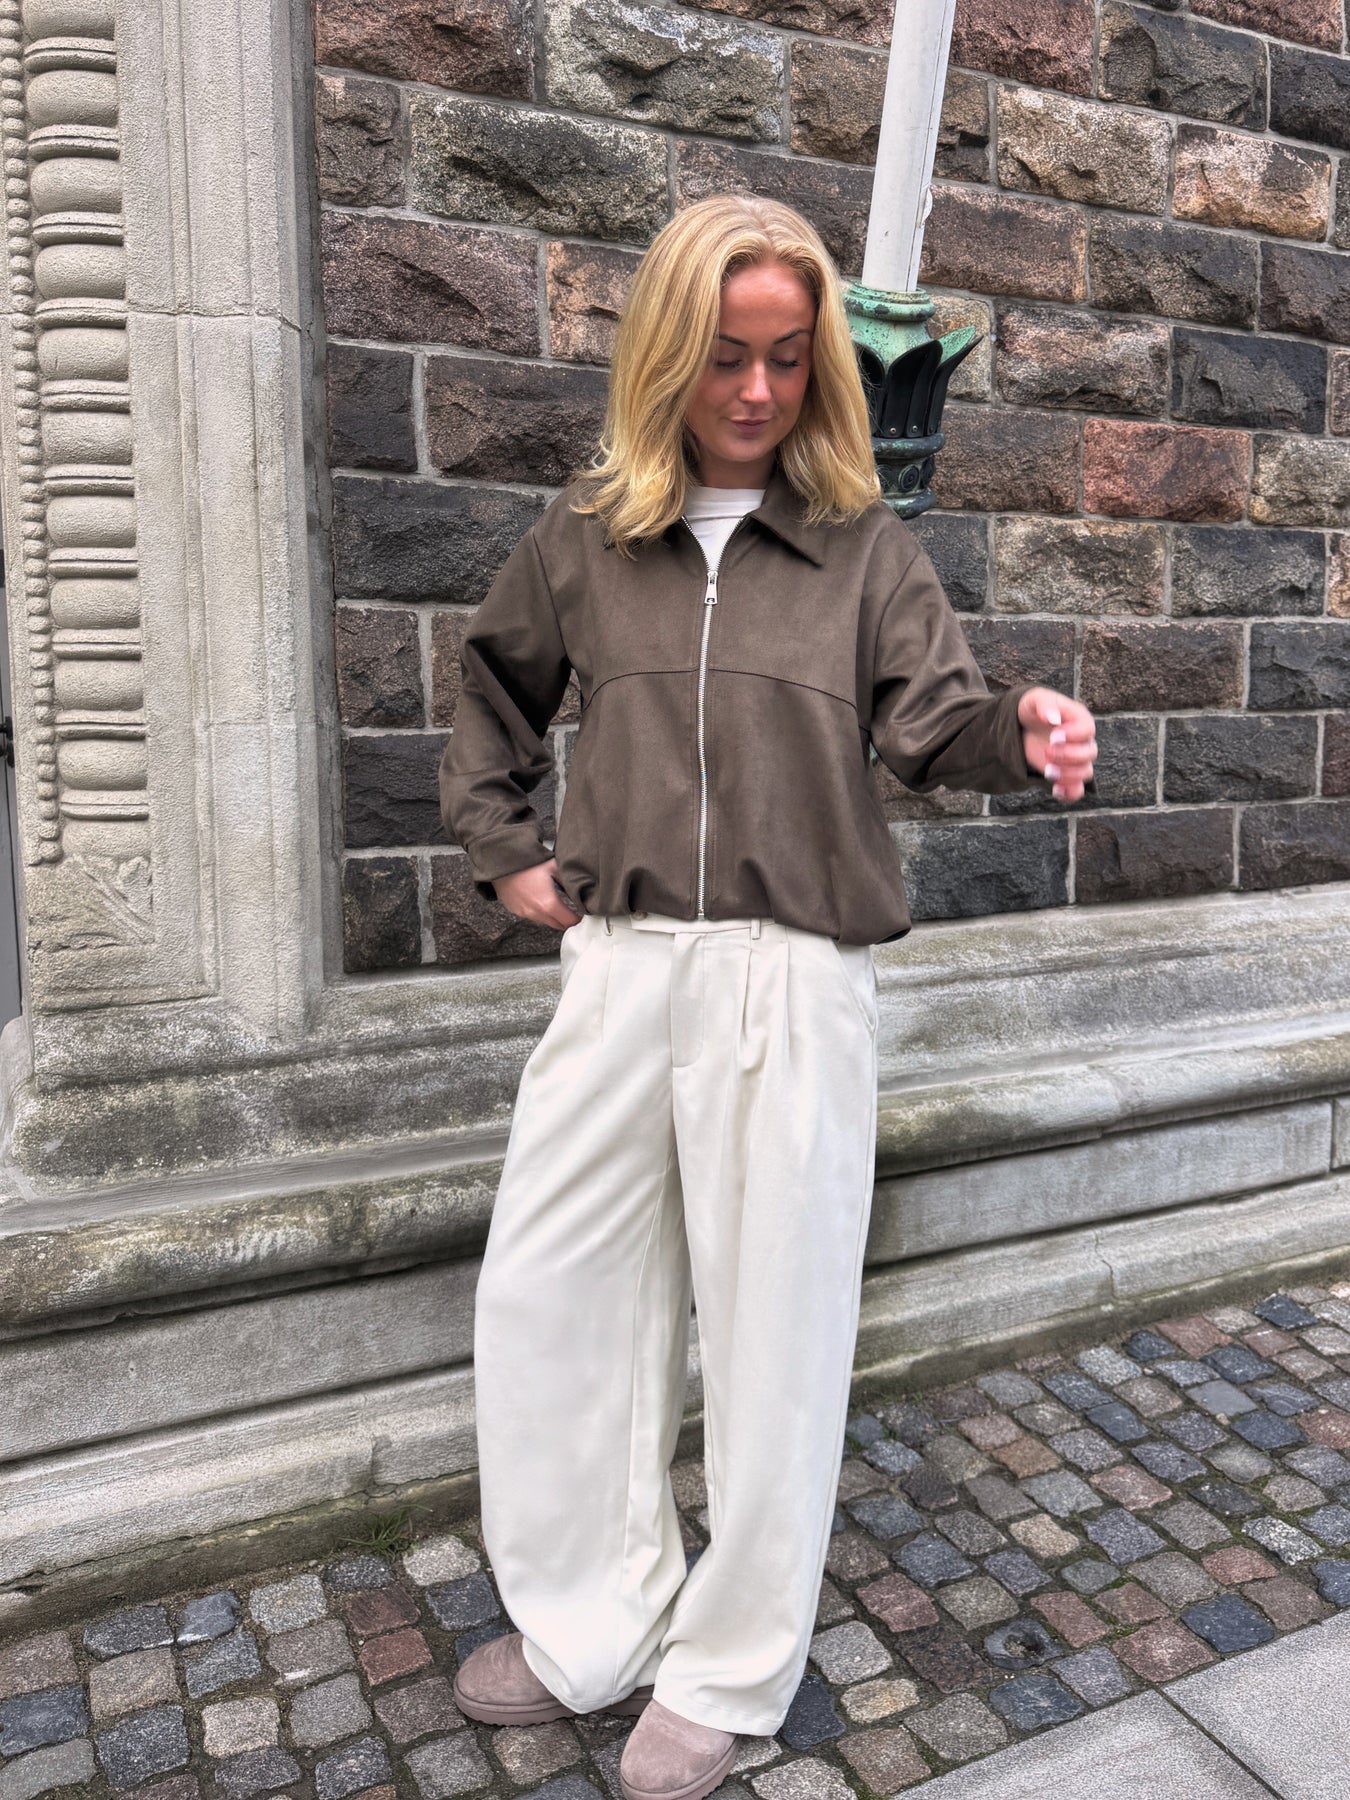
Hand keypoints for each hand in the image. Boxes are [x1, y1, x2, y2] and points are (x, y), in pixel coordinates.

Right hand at [493, 857, 583, 929]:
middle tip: (571, 911)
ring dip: (551, 916)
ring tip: (554, 903)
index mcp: (549, 904)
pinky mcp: (515, 911)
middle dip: (566, 920)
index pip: (569, 922)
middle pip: (558, 925)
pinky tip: (538, 899)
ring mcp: (524, 913)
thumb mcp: (554, 867)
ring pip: (544, 922)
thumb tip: (580, 892)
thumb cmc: (528, 862)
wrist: (502, 861)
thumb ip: (569, 882)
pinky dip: (538, 912)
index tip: (582, 915)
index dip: (578, 920)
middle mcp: (536, 913)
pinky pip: (531, 916)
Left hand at [1017, 688, 1096, 802]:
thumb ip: (1044, 704)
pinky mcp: (1065, 775)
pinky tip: (1055, 790)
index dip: (1073, 735)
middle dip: (1068, 756)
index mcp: (1079, 719)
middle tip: (1047, 752)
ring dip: (1068, 775)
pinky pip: (1077, 790)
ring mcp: (1075, 760)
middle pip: (1090, 753)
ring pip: (1086, 773)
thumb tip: (1053, 718)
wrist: (1022, 726)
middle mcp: (1082, 740)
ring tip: (1047, 771)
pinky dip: (1069, 793)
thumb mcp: (1034, 699)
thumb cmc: (1032, 708)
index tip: (1054, 736)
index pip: (1088, 728)